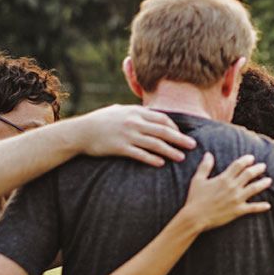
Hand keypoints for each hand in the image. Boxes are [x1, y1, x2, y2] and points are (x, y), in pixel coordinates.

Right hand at [70, 105, 196, 166]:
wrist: (81, 132)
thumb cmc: (101, 121)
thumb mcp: (119, 110)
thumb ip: (136, 112)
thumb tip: (151, 115)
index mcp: (135, 111)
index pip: (162, 118)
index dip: (175, 127)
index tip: (181, 135)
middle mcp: (134, 122)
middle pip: (163, 131)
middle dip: (180, 138)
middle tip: (193, 145)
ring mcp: (127, 135)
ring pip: (155, 144)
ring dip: (170, 151)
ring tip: (181, 158)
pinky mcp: (120, 148)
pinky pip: (140, 154)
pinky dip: (152, 159)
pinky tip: (161, 163)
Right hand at [180, 153, 272, 230]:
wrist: (195, 217)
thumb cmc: (195, 198)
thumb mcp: (198, 180)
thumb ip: (205, 166)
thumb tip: (208, 154)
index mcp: (223, 178)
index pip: (238, 165)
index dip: (246, 160)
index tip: (251, 158)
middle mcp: (232, 187)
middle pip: (249, 174)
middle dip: (257, 169)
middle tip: (263, 166)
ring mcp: (237, 199)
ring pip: (254, 189)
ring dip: (263, 184)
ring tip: (269, 180)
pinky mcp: (238, 210)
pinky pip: (253, 208)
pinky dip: (261, 206)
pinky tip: (268, 205)